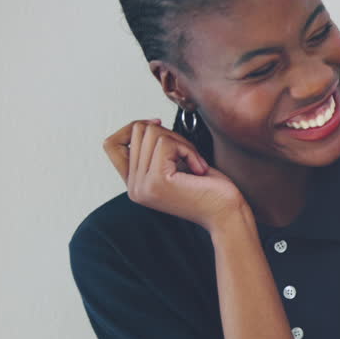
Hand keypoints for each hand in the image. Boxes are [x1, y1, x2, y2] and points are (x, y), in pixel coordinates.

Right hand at [103, 120, 244, 231]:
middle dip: (169, 134)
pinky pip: (166, 143)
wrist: (228, 214)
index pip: (111, 144)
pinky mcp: (157, 180)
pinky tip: (199, 169)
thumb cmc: (211, 190)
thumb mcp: (176, 166)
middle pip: (137, 132)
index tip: (159, 126)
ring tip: (195, 164)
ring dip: (181, 143)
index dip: (133, 127)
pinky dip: (188, 149)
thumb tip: (148, 124)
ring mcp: (142, 185)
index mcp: (135, 184)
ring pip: (152, 133)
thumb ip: (156, 151)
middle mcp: (133, 187)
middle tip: (189, 155)